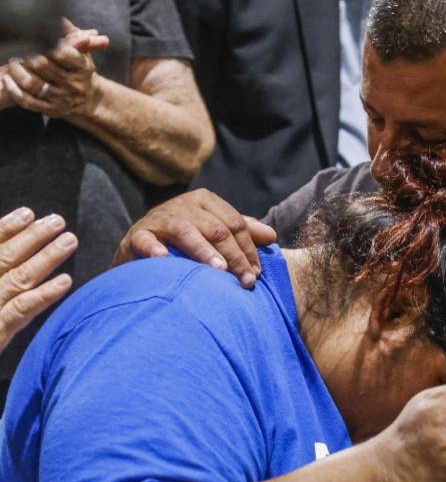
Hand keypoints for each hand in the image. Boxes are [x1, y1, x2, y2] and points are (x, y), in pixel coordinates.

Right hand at [0, 208, 77, 352]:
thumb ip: (6, 292)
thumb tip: (13, 264)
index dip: (4, 230)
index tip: (26, 214)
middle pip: (4, 259)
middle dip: (31, 238)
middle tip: (57, 221)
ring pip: (18, 279)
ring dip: (45, 257)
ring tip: (69, 240)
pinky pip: (20, 312)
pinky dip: (44, 295)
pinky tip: (66, 281)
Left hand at [1, 18, 109, 118]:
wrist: (90, 99)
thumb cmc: (80, 69)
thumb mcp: (83, 51)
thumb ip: (73, 34)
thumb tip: (60, 18)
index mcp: (83, 67)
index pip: (62, 53)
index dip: (44, 43)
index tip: (34, 37)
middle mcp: (74, 84)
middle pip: (42, 65)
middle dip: (26, 54)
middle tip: (20, 48)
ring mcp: (61, 98)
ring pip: (32, 83)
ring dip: (16, 70)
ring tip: (14, 62)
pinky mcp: (50, 109)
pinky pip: (27, 101)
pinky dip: (13, 89)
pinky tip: (7, 79)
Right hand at [111, 189, 277, 288]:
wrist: (139, 246)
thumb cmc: (186, 241)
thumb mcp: (214, 232)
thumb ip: (243, 232)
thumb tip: (272, 236)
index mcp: (205, 201)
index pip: (235, 224)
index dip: (249, 249)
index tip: (257, 274)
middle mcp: (183, 205)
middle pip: (216, 229)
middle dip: (234, 257)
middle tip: (245, 281)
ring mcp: (159, 218)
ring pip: (186, 231)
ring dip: (203, 251)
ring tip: (218, 270)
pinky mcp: (137, 234)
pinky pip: (145, 240)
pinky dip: (154, 249)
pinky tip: (164, 259)